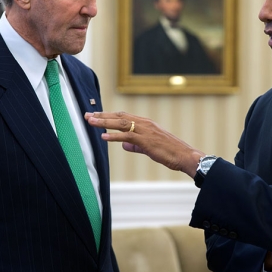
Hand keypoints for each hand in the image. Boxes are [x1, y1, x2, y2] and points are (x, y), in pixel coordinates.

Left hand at [85, 111, 202, 176]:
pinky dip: (114, 136)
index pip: (123, 116)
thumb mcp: (149, 147)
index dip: (108, 115)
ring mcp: (145, 130)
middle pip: (119, 116)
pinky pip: (127, 136)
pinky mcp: (146, 140)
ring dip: (104, 122)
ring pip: (121, 123)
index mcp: (145, 123)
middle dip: (102, 115)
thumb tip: (124, 145)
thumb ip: (135, 145)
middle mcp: (144, 123)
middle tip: (87, 115)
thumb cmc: (169, 152)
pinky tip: (103, 136)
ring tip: (90, 122)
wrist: (184, 155)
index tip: (95, 115)